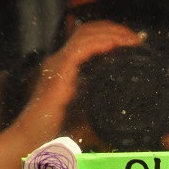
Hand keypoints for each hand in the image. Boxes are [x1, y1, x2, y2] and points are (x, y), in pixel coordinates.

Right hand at [17, 20, 142, 146]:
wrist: (32, 139)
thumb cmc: (54, 131)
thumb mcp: (83, 117)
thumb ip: (98, 111)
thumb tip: (120, 118)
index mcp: (66, 67)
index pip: (88, 38)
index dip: (110, 33)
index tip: (131, 42)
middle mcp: (60, 61)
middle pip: (87, 31)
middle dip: (114, 29)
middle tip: (136, 38)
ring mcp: (57, 65)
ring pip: (84, 36)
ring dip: (110, 34)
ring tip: (129, 40)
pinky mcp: (58, 74)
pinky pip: (79, 50)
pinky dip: (97, 44)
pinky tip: (113, 45)